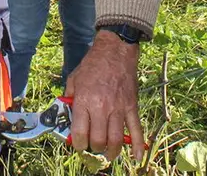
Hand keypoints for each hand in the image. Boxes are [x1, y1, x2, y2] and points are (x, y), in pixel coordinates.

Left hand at [63, 30, 144, 161]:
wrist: (115, 50)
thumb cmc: (92, 64)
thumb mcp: (74, 79)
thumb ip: (69, 99)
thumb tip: (68, 118)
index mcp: (84, 101)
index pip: (80, 133)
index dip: (78, 144)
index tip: (78, 144)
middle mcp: (101, 107)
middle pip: (98, 140)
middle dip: (94, 148)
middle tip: (93, 146)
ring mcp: (118, 108)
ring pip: (116, 140)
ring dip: (111, 151)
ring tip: (108, 153)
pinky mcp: (131, 107)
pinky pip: (136, 129)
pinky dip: (138, 145)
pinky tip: (137, 157)